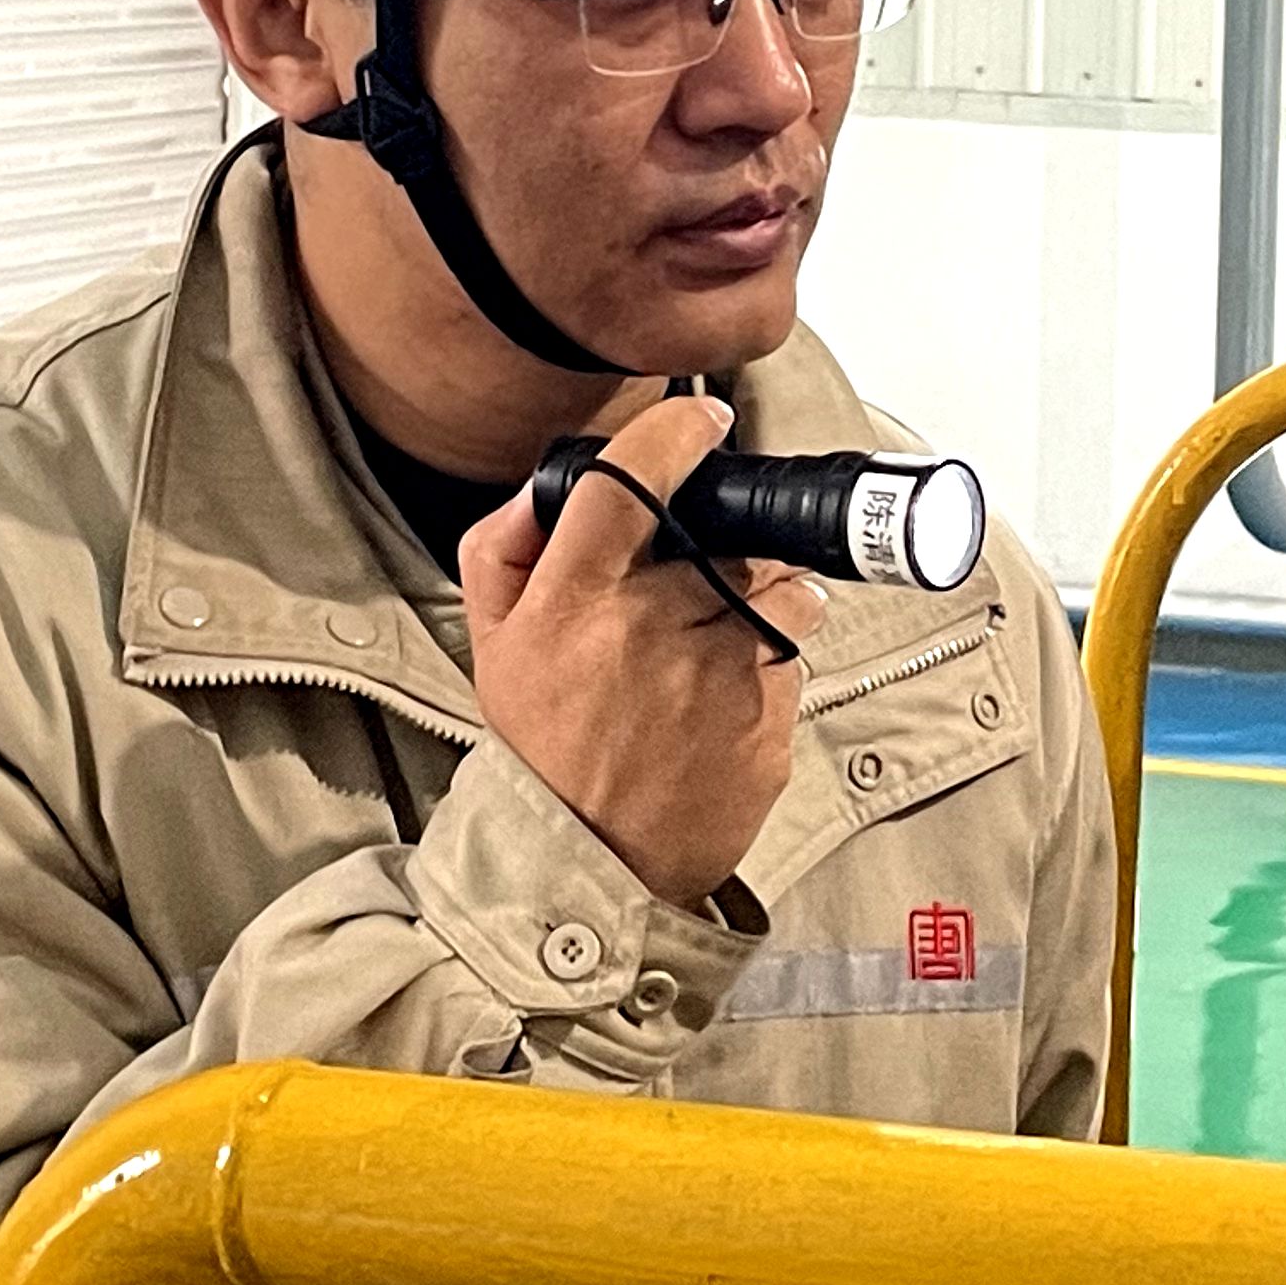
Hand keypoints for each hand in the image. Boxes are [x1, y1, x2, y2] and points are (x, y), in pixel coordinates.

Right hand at [457, 395, 828, 908]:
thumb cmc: (546, 748)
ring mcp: (719, 676)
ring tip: (715, 639)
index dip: (675, 432)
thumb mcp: (492, 644)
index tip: (700, 421)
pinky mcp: (770, 721)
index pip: (628, 479)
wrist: (592, 863)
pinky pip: (793, 655)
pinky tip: (724, 696)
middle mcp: (650, 630)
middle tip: (695, 579)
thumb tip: (556, 481)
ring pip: (780, 588)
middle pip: (728, 533)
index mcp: (572, 602)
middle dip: (724, 543)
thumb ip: (506, 547)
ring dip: (763, 596)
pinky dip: (771, 660)